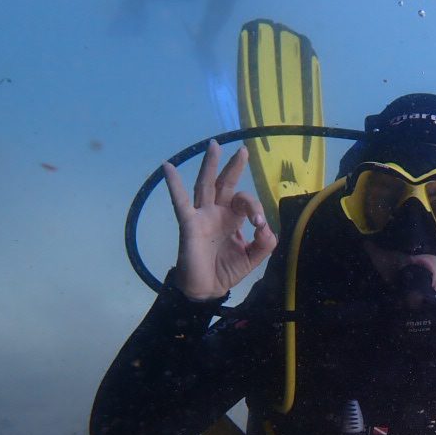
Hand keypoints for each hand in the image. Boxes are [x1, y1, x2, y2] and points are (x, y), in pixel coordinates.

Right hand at [163, 140, 276, 299]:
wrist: (206, 289)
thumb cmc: (226, 270)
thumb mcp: (253, 258)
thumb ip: (264, 243)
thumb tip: (267, 227)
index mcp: (233, 218)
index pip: (245, 202)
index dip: (255, 208)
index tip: (260, 226)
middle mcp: (217, 212)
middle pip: (226, 184)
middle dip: (234, 166)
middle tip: (242, 150)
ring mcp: (202, 216)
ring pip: (206, 185)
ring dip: (211, 165)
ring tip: (214, 145)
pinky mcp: (189, 223)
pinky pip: (180, 201)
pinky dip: (174, 184)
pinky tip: (168, 166)